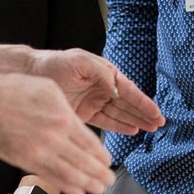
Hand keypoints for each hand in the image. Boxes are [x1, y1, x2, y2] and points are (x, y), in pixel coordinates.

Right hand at [0, 71, 114, 193]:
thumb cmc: (12, 90)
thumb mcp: (49, 89)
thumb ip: (66, 108)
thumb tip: (78, 122)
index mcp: (63, 117)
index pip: (90, 143)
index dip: (101, 156)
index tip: (108, 162)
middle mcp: (55, 137)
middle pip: (85, 162)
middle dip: (100, 174)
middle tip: (108, 179)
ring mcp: (40, 152)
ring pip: (71, 174)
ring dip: (88, 184)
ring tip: (97, 188)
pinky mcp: (25, 161)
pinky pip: (51, 177)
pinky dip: (67, 186)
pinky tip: (77, 190)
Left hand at [29, 48, 164, 134]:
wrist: (33, 74)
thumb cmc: (56, 63)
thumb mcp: (80, 62)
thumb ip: (100, 73)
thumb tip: (117, 87)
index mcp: (104, 72)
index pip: (128, 89)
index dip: (143, 101)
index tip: (156, 112)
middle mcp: (103, 87)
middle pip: (128, 103)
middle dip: (144, 113)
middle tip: (159, 123)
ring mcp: (95, 101)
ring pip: (120, 113)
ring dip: (135, 121)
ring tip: (151, 129)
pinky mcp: (86, 113)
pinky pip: (106, 121)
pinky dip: (120, 126)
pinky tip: (132, 130)